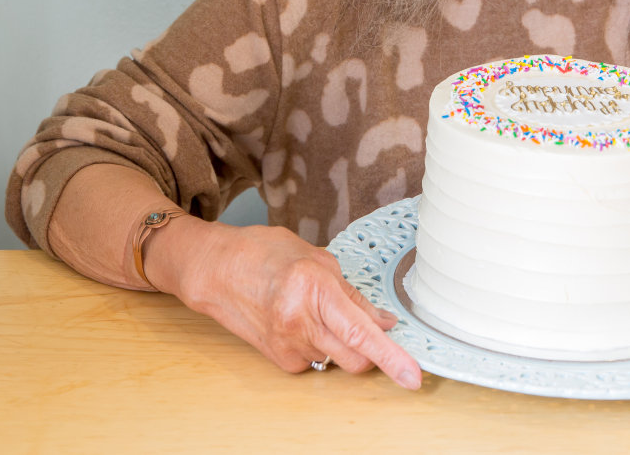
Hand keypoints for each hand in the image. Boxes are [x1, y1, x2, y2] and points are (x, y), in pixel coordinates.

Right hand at [148, 220, 422, 388]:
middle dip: (368, 349)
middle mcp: (300, 322)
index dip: (391, 357)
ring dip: (338, 342)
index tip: (413, 376)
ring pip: (337, 360)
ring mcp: (288, 345)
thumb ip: (353, 295)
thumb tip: (384, 322)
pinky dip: (318, 346)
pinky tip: (299, 322)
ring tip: (312, 310)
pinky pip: (317, 362)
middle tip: (359, 324)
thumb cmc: (263, 254)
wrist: (216, 270)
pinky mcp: (280, 360)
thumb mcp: (317, 259)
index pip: (361, 333)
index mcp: (314, 288)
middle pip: (356, 359)